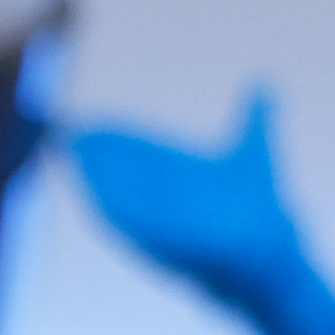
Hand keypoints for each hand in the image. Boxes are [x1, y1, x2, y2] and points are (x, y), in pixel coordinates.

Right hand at [73, 94, 307, 290]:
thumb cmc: (261, 208)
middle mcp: (161, 196)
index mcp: (178, 171)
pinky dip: (103, 198)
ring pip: (113, 191)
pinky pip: (121, 217)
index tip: (89, 122)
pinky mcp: (155, 238)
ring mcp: (155, 218)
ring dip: (90, 173)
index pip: (137, 149)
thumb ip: (253, 117)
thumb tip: (263, 82)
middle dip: (93, 153)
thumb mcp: (254, 153)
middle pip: (120, 169)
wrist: (267, 252)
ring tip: (69, 151)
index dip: (113, 136)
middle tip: (66, 133)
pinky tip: (87, 181)